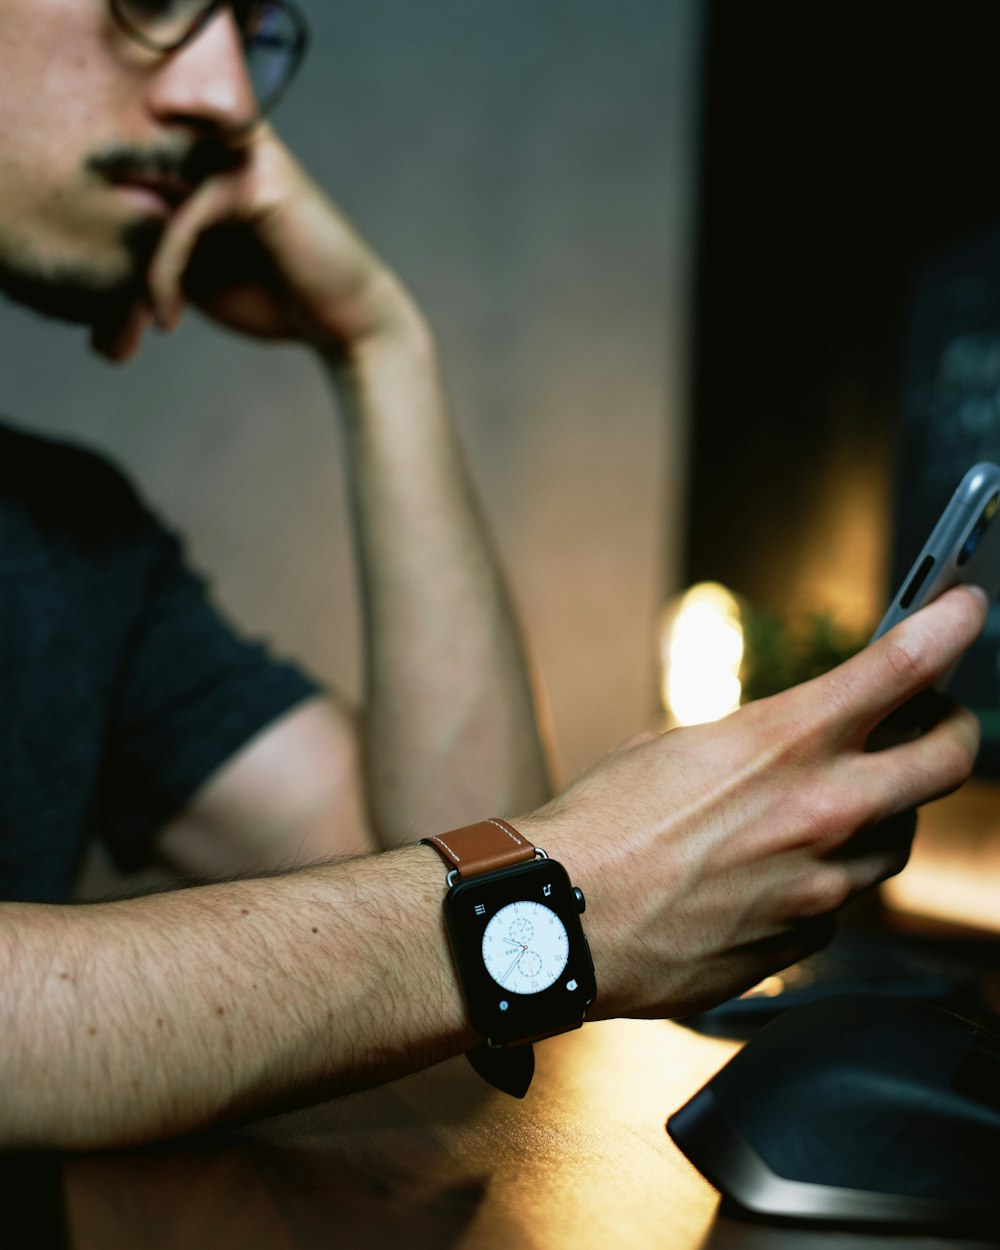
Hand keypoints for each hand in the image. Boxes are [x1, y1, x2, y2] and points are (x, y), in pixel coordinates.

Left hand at [93, 125, 418, 361]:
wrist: (350, 325)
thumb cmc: (281, 305)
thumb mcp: (200, 278)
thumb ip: (156, 250)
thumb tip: (99, 255)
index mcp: (210, 168)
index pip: (141, 192)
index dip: (122, 256)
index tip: (119, 324)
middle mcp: (224, 150)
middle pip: (141, 191)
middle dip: (124, 263)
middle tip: (117, 328)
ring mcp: (241, 156)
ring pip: (156, 200)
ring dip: (139, 268)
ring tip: (141, 323)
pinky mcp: (255, 176)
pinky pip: (185, 215)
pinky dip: (165, 269)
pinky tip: (169, 317)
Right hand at [521, 585, 986, 1020]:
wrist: (563, 920)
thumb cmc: (605, 824)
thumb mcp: (679, 746)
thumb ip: (761, 742)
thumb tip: (798, 745)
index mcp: (782, 743)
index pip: (899, 669)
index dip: (947, 629)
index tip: (964, 611)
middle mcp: (820, 812)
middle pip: (944, 763)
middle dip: (955, 733)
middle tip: (946, 725)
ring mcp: (819, 885)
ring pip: (897, 844)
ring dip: (883, 817)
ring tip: (841, 808)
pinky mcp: (803, 942)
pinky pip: (840, 904)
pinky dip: (823, 881)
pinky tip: (776, 875)